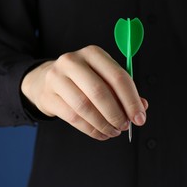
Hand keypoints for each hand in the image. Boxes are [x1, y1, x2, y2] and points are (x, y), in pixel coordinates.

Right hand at [21, 45, 147, 140]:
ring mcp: (57, 78)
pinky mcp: (48, 96)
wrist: (46, 80)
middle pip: (100, 92)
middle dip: (116, 114)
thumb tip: (141, 108)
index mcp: (92, 53)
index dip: (131, 100)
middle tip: (125, 126)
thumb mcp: (102, 76)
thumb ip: (122, 90)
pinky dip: (90, 130)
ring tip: (113, 131)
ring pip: (85, 107)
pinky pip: (73, 118)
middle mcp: (73, 61)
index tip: (139, 117)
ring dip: (103, 124)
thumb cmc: (81, 79)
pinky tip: (100, 133)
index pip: (117, 76)